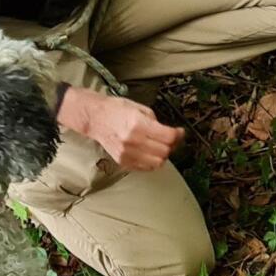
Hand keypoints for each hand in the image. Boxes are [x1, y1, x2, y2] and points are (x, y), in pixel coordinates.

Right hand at [58, 86, 183, 171]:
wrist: (95, 118)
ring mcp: (127, 153)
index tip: (180, 132)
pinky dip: (152, 162)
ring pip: (157, 162)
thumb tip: (170, 133)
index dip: (178, 135)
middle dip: (172, 145)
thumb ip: (156, 122)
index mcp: (138, 124)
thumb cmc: (116, 110)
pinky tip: (150, 153)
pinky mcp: (122, 161)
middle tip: (171, 139)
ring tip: (160, 147)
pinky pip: (145, 167)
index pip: (168, 137)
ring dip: (163, 155)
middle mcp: (132, 140)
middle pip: (165, 151)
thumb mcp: (140, 108)